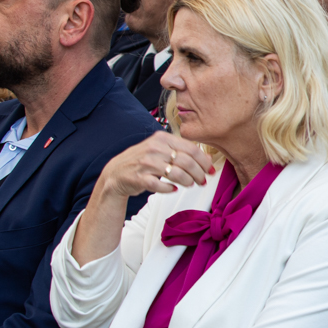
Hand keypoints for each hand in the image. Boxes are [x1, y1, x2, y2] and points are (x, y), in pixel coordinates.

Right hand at [97, 132, 213, 200]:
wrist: (116, 173)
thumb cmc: (144, 161)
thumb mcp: (162, 150)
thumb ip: (183, 151)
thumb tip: (208, 158)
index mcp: (162, 138)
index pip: (192, 149)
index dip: (204, 161)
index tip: (211, 170)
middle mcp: (154, 148)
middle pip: (187, 162)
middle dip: (199, 173)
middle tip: (202, 181)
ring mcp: (146, 163)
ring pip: (176, 174)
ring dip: (187, 181)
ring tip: (190, 184)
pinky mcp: (139, 178)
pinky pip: (160, 185)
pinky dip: (170, 188)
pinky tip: (173, 189)